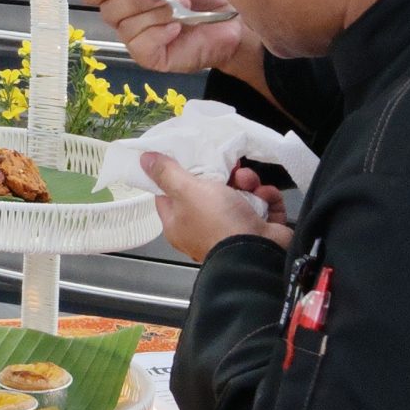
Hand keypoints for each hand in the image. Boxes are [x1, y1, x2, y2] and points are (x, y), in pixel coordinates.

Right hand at [81, 0, 248, 74]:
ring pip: (126, 27)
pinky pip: (141, 45)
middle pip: (107, 10)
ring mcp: (136, 39)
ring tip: (182, 7)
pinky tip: (179, 27)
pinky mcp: (151, 58)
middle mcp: (125, 16)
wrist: (234, 13)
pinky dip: (161, 31)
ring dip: (157, 12)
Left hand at [146, 153, 292, 260]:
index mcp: (179, 224)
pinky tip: (265, 195)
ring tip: (250, 184)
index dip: (179, 174)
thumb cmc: (218, 223)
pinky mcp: (258, 229)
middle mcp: (204, 228)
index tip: (190, 157)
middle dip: (223, 175)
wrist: (259, 252)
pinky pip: (261, 204)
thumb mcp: (186, 191)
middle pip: (209, 190)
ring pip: (238, 194)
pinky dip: (265, 197)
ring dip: (247, 184)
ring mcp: (232, 230)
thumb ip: (166, 173)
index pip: (171, 194)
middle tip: (230, 168)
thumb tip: (144, 159)